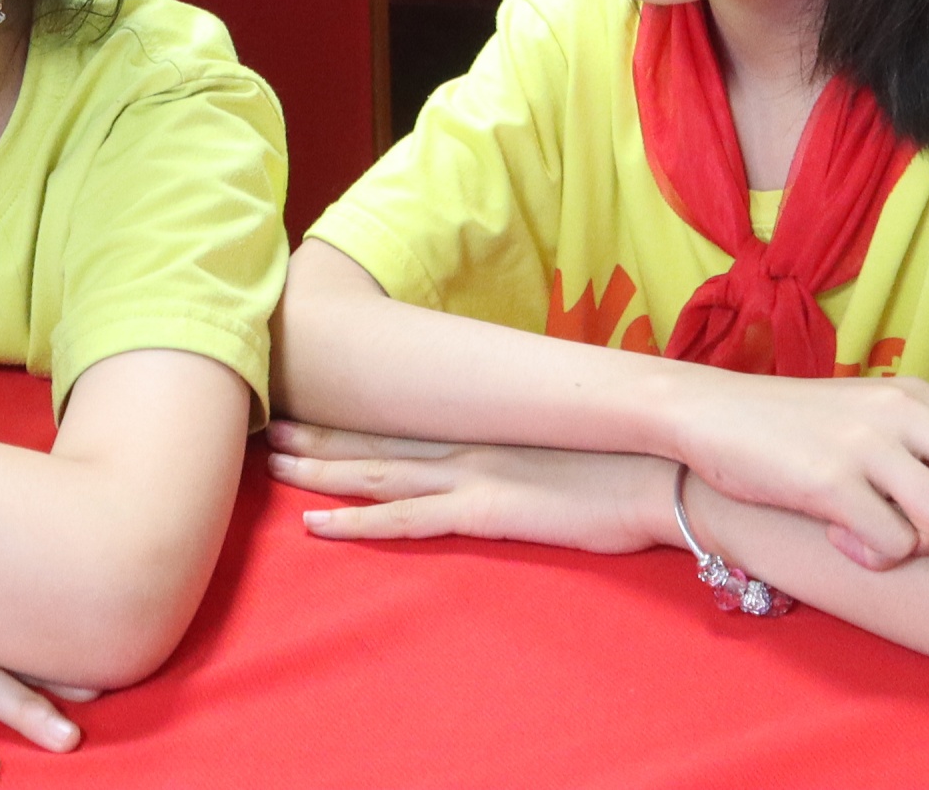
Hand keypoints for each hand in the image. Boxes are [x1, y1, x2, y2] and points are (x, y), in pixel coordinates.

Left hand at [268, 422, 676, 556]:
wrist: (662, 473)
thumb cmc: (629, 460)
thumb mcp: (568, 440)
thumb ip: (531, 440)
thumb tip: (516, 442)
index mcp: (488, 424)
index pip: (406, 417)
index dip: (355, 413)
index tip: (313, 402)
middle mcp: (468, 441)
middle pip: (377, 439)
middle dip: (319, 434)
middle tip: (266, 424)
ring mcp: (471, 474)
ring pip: (375, 472)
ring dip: (320, 469)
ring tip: (273, 462)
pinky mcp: (482, 511)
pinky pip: (404, 520)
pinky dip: (355, 524)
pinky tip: (314, 526)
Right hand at [667, 370, 928, 568]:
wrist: (709, 412)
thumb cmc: (793, 423)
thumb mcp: (869, 411)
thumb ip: (922, 435)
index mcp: (917, 394)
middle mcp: (899, 412)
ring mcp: (864, 445)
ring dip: (927, 546)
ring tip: (889, 540)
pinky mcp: (828, 482)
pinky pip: (890, 541)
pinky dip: (879, 559)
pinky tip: (849, 546)